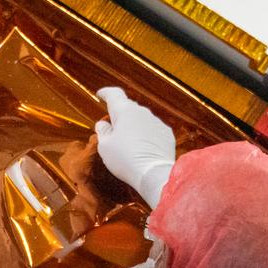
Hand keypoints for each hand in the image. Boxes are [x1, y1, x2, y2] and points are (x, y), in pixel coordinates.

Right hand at [94, 87, 175, 207]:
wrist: (153, 173)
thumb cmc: (125, 159)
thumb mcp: (105, 146)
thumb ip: (103, 132)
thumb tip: (103, 125)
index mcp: (124, 111)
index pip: (114, 94)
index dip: (106, 93)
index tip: (101, 95)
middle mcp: (142, 112)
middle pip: (128, 108)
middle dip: (119, 115)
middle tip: (112, 127)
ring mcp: (156, 122)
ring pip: (141, 120)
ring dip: (134, 126)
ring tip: (128, 143)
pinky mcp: (166, 134)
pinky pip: (153, 131)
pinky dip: (146, 136)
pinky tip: (143, 149)